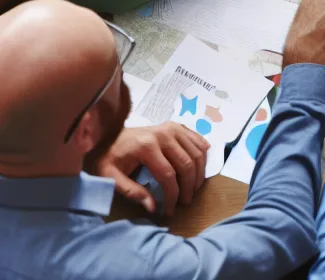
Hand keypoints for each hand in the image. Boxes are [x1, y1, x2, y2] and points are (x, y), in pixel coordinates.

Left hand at [88, 123, 208, 215]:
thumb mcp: (110, 177)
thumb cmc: (108, 158)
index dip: (172, 196)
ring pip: (196, 152)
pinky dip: (202, 154)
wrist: (107, 135)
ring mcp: (172, 128)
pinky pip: (196, 139)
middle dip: (188, 187)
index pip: (168, 175)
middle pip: (186, 163)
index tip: (169, 211)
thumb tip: (153, 207)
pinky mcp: (176, 126)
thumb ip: (131, 192)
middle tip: (185, 202)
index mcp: (147, 146)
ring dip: (198, 173)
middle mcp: (164, 134)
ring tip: (192, 189)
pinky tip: (200, 167)